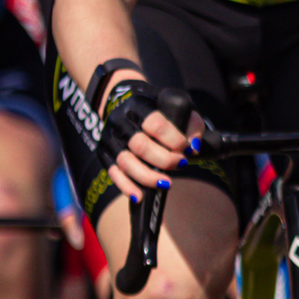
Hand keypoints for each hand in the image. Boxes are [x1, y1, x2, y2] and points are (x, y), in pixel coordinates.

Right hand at [94, 77, 197, 202]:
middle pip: (140, 145)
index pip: (155, 123)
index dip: (173, 139)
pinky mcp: (104, 153)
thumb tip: (194, 147)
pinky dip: (126, 186)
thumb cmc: (160, 108)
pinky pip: (113, 173)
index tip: (187, 148)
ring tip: (167, 183)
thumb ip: (192, 124)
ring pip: (125, 162)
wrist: (128, 103)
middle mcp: (120, 121)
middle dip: (164, 159)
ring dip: (147, 176)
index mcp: (139, 105)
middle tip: (181, 164)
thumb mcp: (178, 105)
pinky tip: (140, 195)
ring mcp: (110, 138)